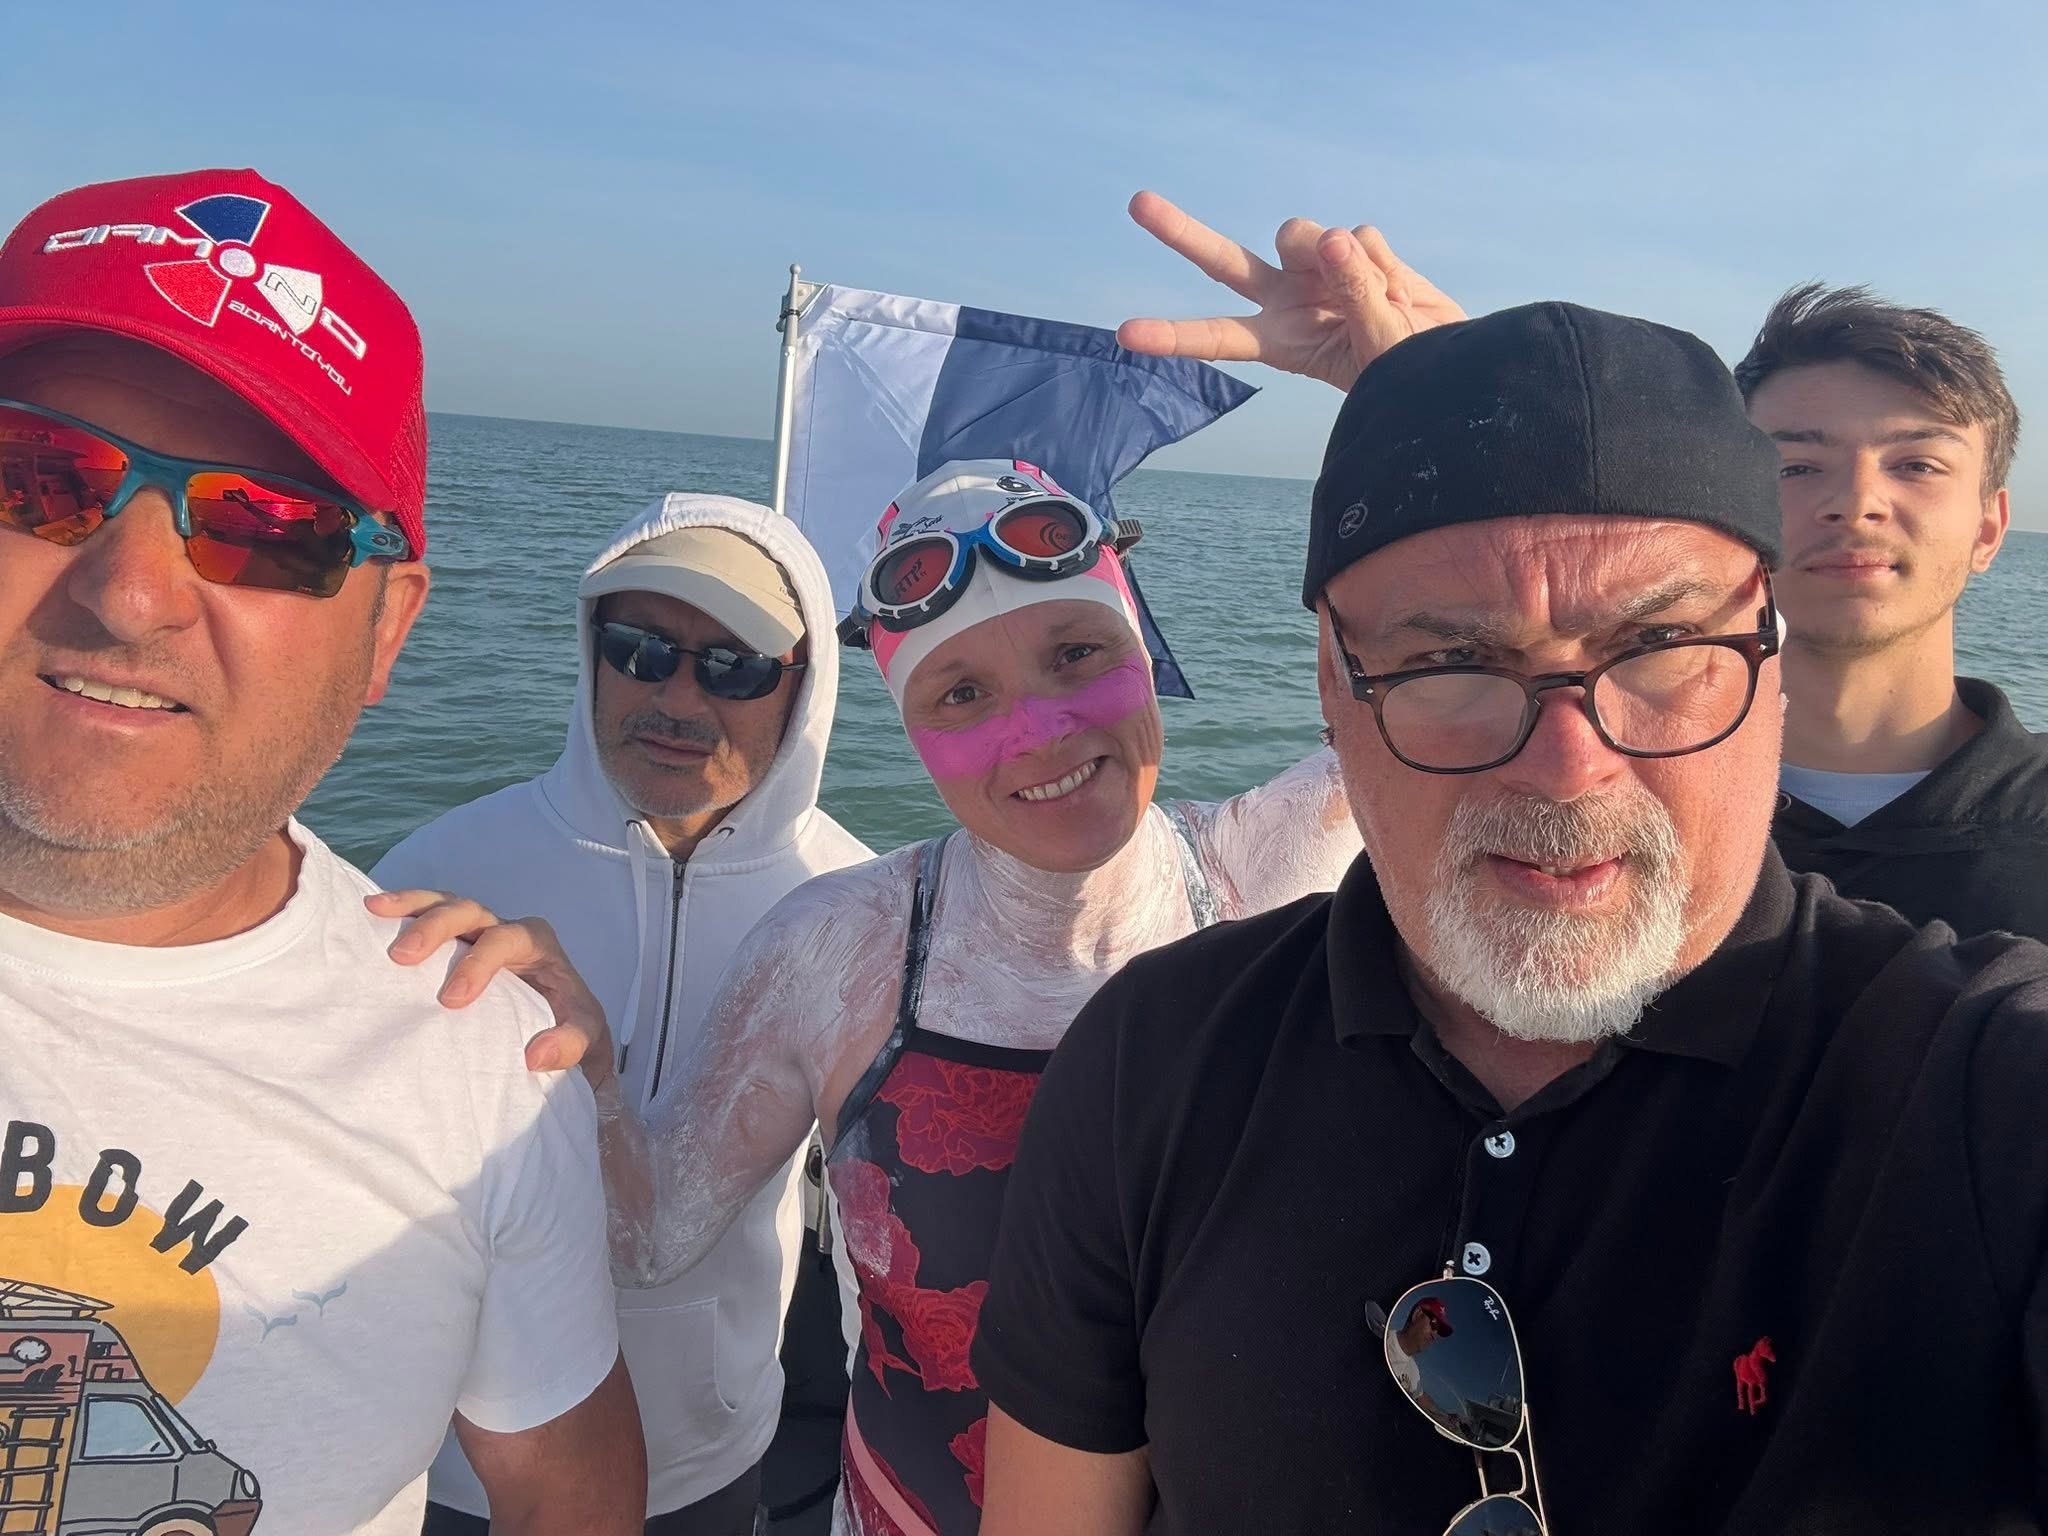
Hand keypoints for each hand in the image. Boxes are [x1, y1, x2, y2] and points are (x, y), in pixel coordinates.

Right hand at [367, 889, 612, 1081]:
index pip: (506, 939)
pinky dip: (401, 913)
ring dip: (410, 905)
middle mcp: (504, 930)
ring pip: (443, 904)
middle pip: (469, 910)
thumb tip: (536, 1055)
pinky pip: (426, 918)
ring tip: (374, 909)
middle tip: (403, 955)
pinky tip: (371, 914)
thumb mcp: (586, 1038)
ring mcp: (475, 934)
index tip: (451, 999)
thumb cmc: (570, 1025)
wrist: (561, 1025)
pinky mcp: (453, 945)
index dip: (478, 963)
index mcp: (537, 943)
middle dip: (436, 927)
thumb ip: (571, 1044)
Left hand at [1116, 190, 1465, 390]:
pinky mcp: (1349, 247)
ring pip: (1299, 233)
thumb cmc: (1404, 370)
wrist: (1446, 358)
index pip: (1217, 336)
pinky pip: (1359, 235)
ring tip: (1378, 296)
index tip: (1126, 335)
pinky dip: (1384, 262)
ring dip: (1337, 256)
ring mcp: (1315, 270)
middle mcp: (1285, 299)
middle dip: (1180, 231)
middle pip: (1223, 261)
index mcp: (1279, 338)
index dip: (1172, 335)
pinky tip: (1397, 289)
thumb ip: (1353, 290)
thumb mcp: (1377, 341)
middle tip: (1137, 203)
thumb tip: (1332, 237)